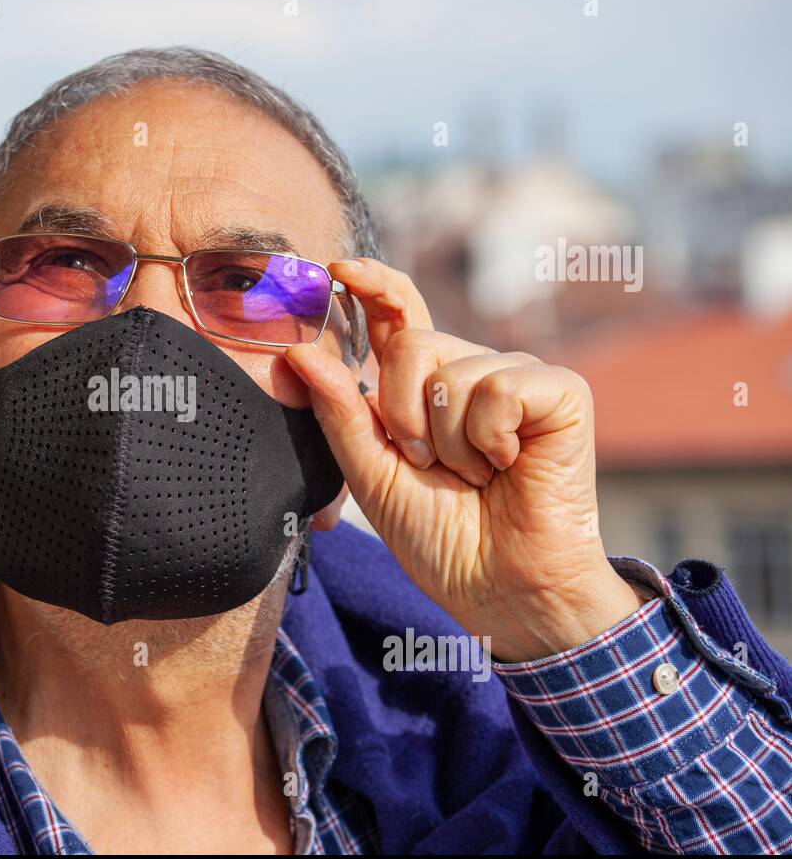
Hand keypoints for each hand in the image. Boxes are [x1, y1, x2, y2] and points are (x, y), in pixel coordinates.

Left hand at [284, 258, 642, 661]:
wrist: (499, 589)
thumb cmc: (440, 537)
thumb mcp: (371, 474)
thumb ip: (340, 413)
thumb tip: (297, 353)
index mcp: (422, 387)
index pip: (396, 316)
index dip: (372, 285)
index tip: (336, 269)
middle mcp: (469, 372)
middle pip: (412, 346)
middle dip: (404, 419)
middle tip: (430, 467)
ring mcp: (517, 378)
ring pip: (453, 373)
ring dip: (449, 443)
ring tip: (476, 476)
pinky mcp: (561, 393)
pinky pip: (501, 387)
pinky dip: (492, 437)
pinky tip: (510, 465)